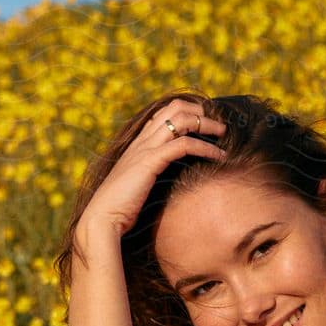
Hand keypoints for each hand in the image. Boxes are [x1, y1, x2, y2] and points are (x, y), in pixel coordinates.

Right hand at [76, 96, 226, 249]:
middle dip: (199, 111)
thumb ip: (148, 177)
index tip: (204, 121)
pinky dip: (205, 147)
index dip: (185, 111)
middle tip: (218, 124)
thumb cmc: (119, 209)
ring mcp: (145, 149)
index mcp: (137, 144)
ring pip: (181, 120)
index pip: (162, 114)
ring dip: (206, 124)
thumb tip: (163, 184)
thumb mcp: (136, 186)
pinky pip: (184, 145)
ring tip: (223, 133)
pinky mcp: (150, 161)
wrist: (102, 218)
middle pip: (174, 108)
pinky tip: (219, 156)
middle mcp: (141, 141)